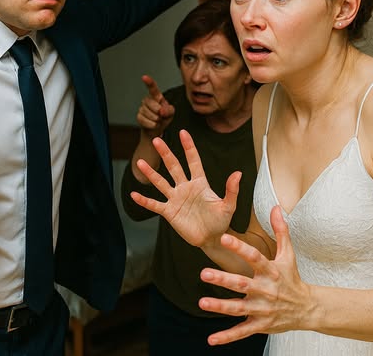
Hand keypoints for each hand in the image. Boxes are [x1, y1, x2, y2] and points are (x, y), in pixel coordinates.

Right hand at [131, 129, 240, 247]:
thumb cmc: (221, 221)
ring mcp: (175, 198)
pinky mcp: (169, 212)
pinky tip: (134, 195)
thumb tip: (238, 173)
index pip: (193, 161)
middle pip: (173, 167)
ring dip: (151, 173)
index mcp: (200, 183)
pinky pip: (154, 204)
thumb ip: (231, 190)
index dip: (188, 147)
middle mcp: (185, 187)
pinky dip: (144, 200)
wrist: (212, 239)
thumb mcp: (228, 206)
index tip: (183, 132)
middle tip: (156, 140)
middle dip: (166, 153)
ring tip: (140, 162)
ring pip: (161, 182)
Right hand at [137, 75, 174, 138]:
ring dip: (157, 120)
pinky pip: (146, 121)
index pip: (152, 88)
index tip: (144, 77)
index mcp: (156, 96)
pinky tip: (154, 124)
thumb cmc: (164, 117)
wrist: (156, 129)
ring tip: (158, 120)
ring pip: (150, 114)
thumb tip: (161, 110)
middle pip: (152, 104)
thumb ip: (169, 110)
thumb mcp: (171, 113)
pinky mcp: (139, 117)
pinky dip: (153, 125)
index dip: (149, 82)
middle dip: (159, 112)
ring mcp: (142, 108)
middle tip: (162, 116)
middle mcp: (147, 100)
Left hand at [198, 206, 311, 344]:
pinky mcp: (260, 325)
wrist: (308, 309)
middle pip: (242, 284)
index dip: (240, 248)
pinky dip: (227, 337)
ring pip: (239, 308)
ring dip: (220, 306)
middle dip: (223, 279)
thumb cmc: (293, 278)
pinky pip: (242, 332)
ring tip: (202, 302)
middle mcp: (266, 290)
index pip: (254, 257)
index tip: (224, 237)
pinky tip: (211, 339)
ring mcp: (263, 309)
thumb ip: (280, 231)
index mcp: (271, 271)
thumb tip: (275, 207)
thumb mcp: (289, 254)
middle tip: (203, 273)